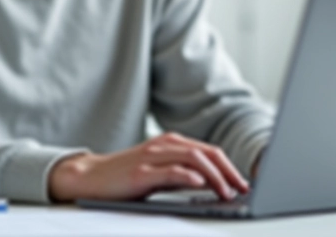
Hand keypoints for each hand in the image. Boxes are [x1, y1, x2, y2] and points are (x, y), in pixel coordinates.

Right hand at [48, 132, 248, 202]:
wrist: (91, 178)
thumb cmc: (127, 179)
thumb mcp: (161, 175)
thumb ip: (186, 176)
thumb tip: (216, 185)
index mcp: (172, 143)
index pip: (210, 151)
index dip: (230, 167)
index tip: (244, 183)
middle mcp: (165, 145)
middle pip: (207, 152)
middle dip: (229, 170)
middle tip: (243, 188)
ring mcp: (152, 156)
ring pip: (193, 158)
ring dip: (214, 175)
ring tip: (227, 191)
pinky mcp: (140, 172)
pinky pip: (169, 170)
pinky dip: (188, 176)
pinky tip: (200, 184)